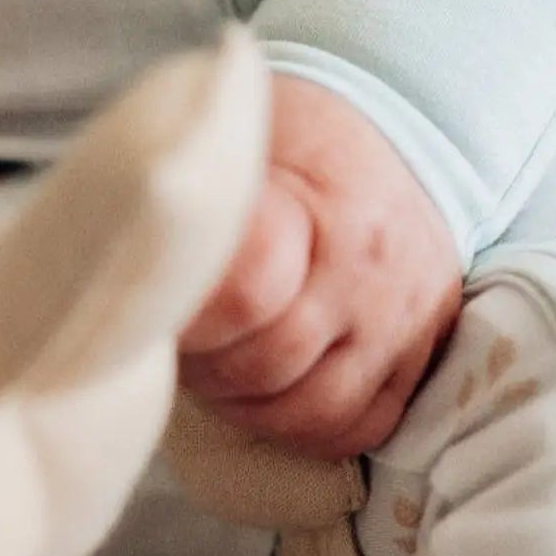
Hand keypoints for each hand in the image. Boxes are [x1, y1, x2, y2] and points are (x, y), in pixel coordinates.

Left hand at [178, 76, 462, 461]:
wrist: (396, 126)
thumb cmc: (288, 137)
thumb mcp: (234, 138)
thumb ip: (194, 196)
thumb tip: (130, 253)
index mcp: (314, 201)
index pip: (243, 294)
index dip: (187, 318)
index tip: (152, 312)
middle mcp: (366, 264)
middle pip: (267, 363)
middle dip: (204, 368)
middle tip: (173, 345)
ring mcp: (403, 313)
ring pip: (315, 409)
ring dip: (248, 408)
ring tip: (214, 371)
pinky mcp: (426, 346)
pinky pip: (368, 424)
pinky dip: (309, 428)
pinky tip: (269, 399)